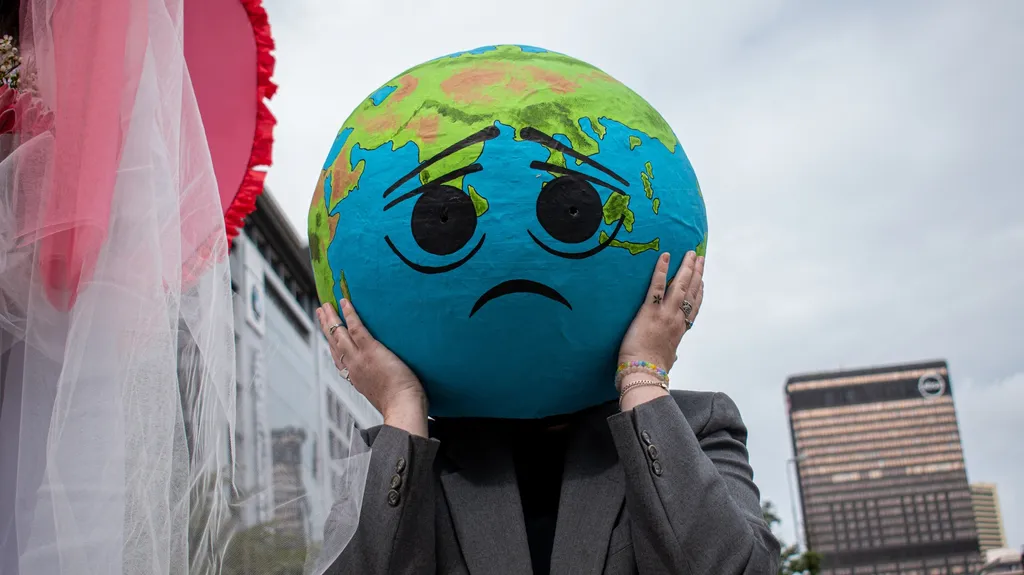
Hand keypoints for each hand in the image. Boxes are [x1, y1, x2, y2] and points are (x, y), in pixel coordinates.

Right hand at [317, 299, 427, 436]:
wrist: (402, 407)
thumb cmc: (399, 403)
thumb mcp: (382, 393)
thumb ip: (378, 382)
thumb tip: (384, 376)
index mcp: (355, 377)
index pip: (338, 357)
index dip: (331, 343)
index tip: (328, 334)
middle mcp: (352, 367)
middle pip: (334, 342)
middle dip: (326, 326)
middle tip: (321, 312)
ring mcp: (359, 358)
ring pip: (339, 334)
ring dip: (331, 317)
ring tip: (327, 305)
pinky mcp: (371, 350)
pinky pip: (356, 328)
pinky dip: (349, 314)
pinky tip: (344, 303)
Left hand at [618, 250, 704, 371]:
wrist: (644, 373)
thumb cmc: (653, 369)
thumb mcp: (668, 360)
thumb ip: (671, 354)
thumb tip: (673, 356)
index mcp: (680, 330)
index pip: (694, 307)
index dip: (699, 292)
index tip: (702, 281)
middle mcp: (676, 319)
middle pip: (691, 292)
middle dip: (696, 273)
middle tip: (699, 258)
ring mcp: (664, 314)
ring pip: (679, 286)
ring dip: (686, 268)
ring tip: (690, 253)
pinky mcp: (649, 311)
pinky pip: (656, 287)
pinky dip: (661, 270)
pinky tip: (665, 257)